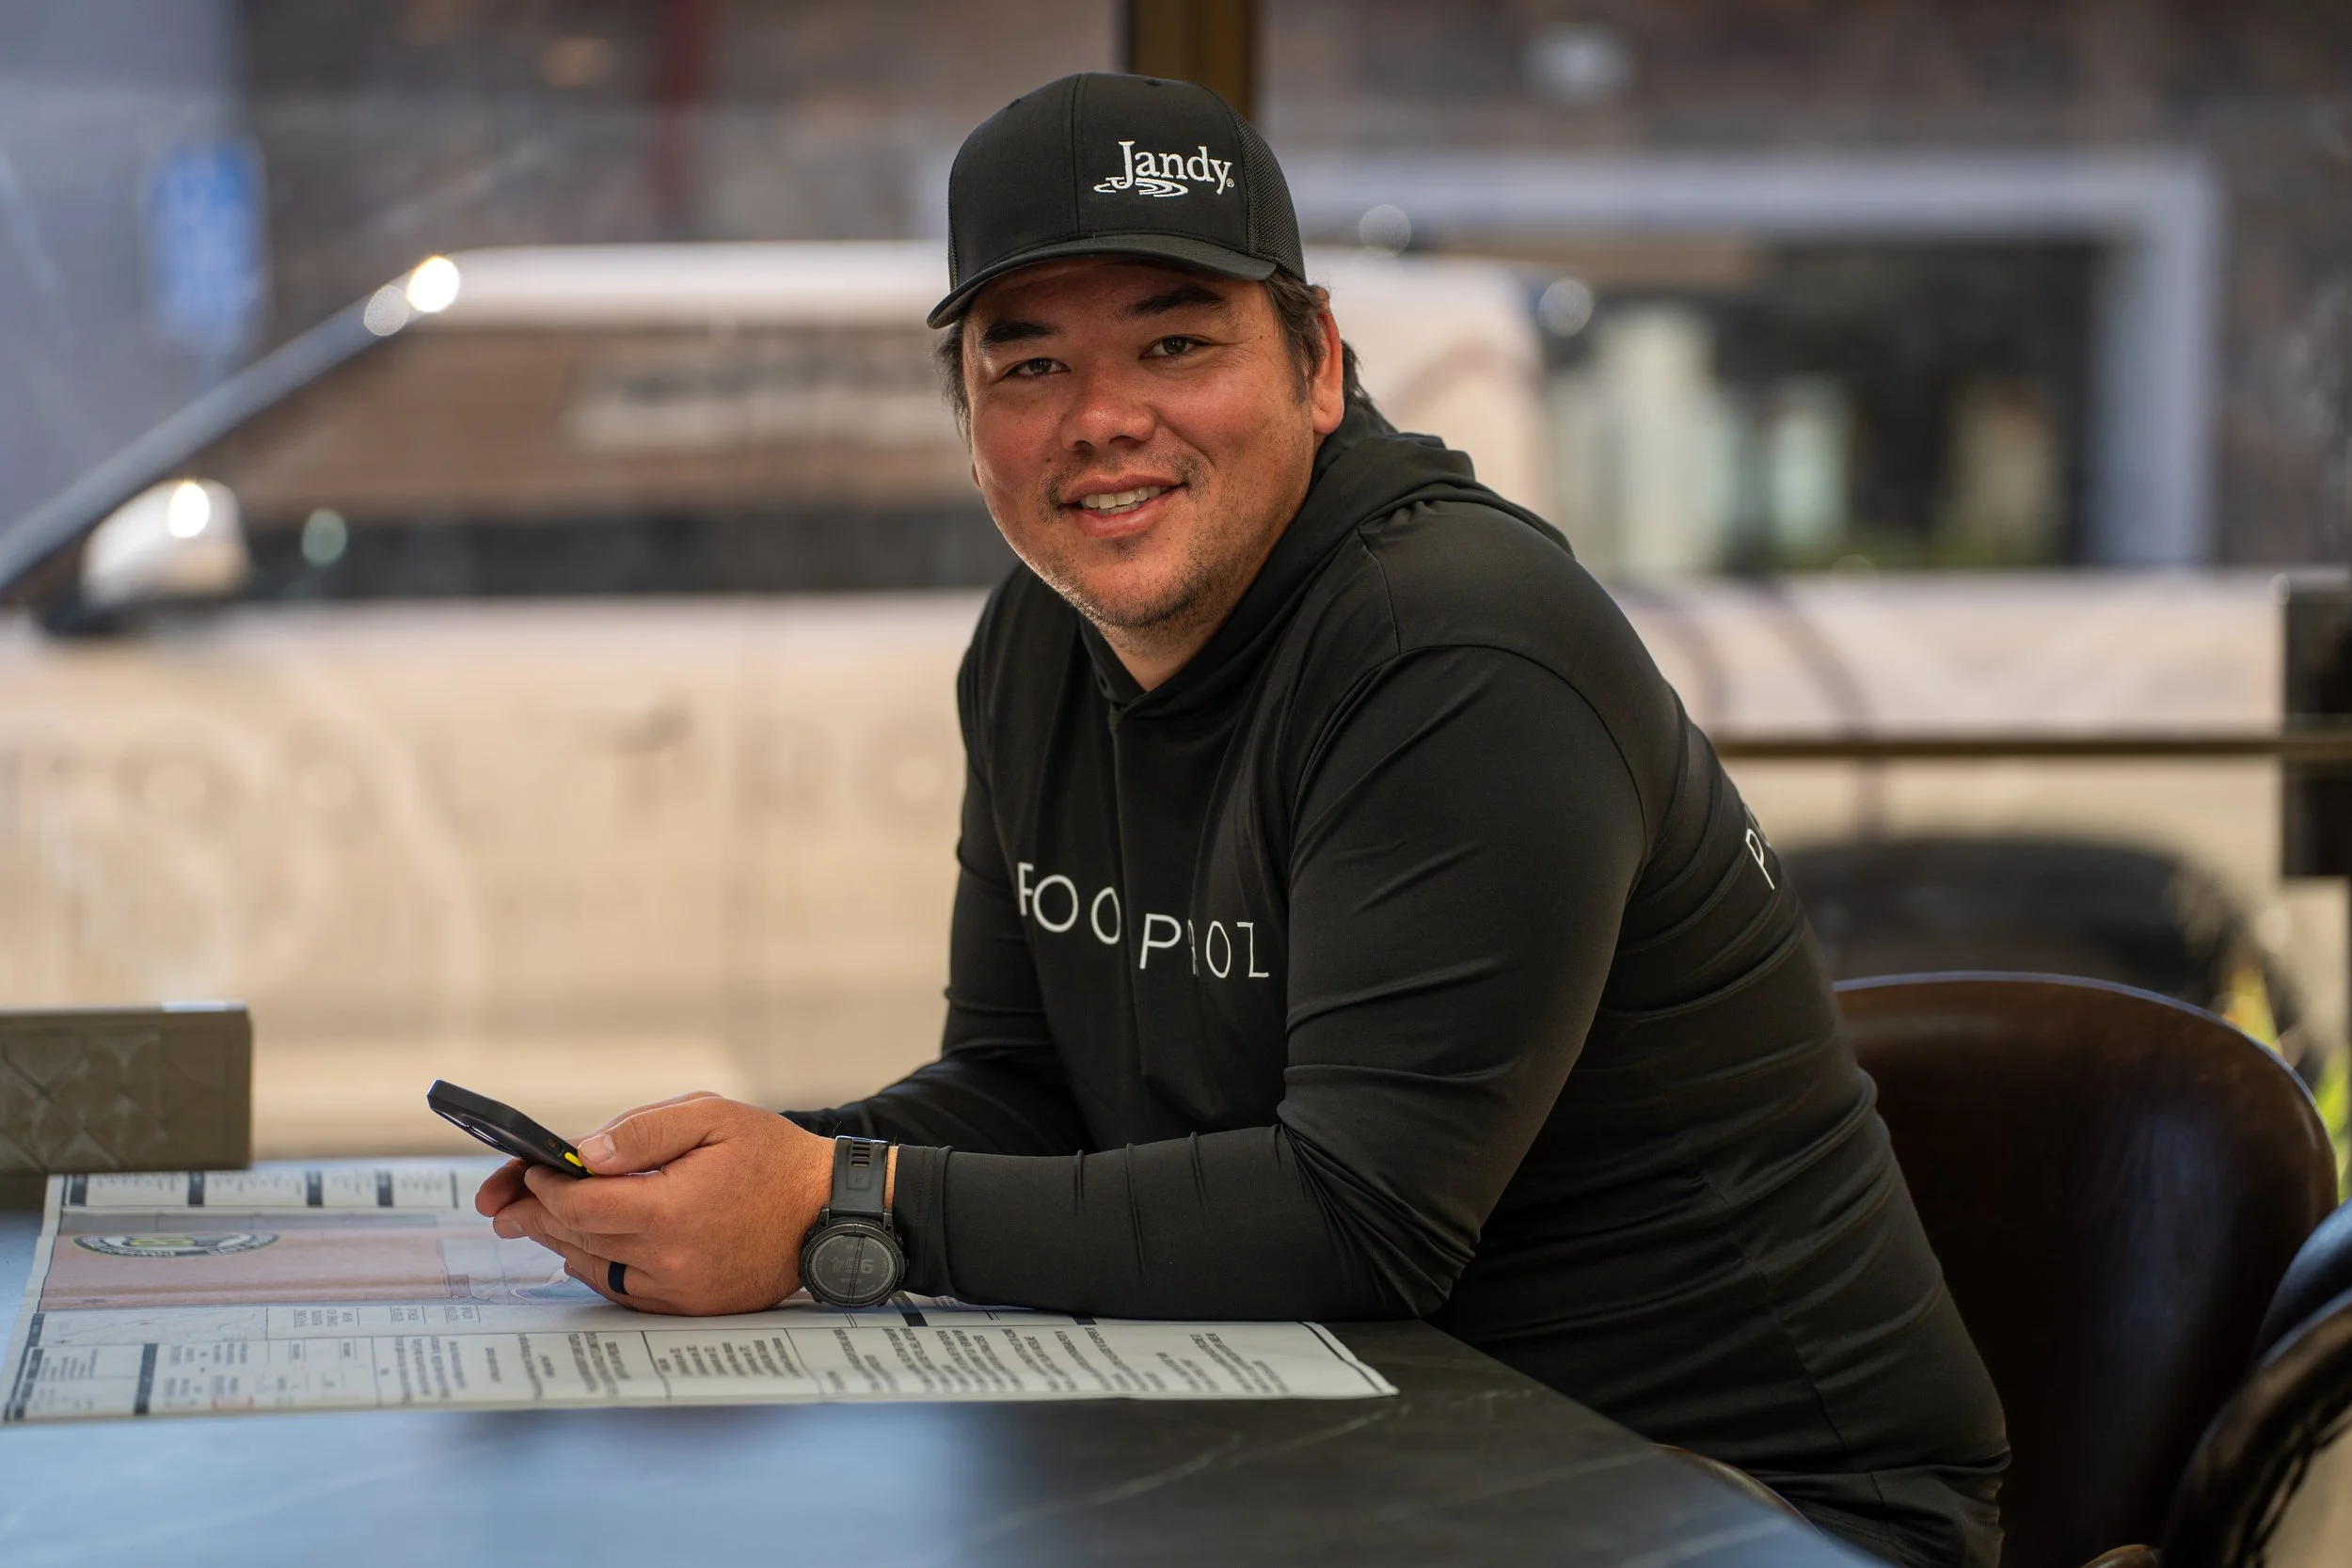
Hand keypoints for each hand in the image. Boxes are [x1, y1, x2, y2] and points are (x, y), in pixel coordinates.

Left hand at [472, 1093, 835, 1314]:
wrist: (829, 1210)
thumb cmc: (773, 1157)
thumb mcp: (711, 1117)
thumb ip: (640, 1133)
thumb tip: (580, 1154)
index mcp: (668, 1210)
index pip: (577, 1205)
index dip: (543, 1186)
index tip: (530, 1168)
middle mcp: (668, 1260)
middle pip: (576, 1237)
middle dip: (535, 1213)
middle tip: (504, 1200)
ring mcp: (678, 1290)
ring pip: (594, 1267)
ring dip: (559, 1240)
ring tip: (534, 1220)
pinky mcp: (689, 1306)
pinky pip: (623, 1289)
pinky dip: (596, 1266)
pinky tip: (583, 1248)